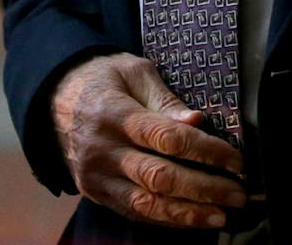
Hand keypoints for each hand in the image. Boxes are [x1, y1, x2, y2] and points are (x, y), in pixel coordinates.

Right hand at [51, 52, 246, 229]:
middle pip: (160, 177)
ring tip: (221, 215)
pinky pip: (133, 213)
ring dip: (187, 214)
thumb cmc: (104, 78)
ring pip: (146, 204)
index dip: (207, 152)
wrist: (54, 99)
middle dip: (204, 189)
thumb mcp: (135, 72)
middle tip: (238, 194)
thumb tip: (198, 122)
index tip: (237, 160)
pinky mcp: (95, 193)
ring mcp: (96, 177)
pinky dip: (165, 219)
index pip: (167, 139)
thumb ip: (167, 100)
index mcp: (115, 114)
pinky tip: (192, 219)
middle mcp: (103, 151)